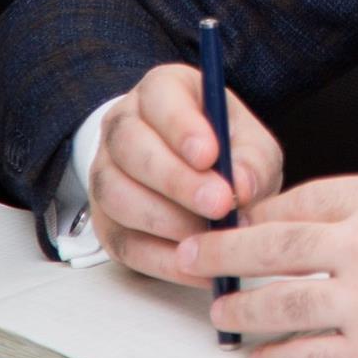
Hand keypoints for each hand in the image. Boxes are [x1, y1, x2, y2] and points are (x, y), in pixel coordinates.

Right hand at [89, 63, 283, 284]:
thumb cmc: (228, 151)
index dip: (181, 127)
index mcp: (161, 91)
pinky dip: (162, 260)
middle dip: (176, 179)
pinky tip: (198, 266)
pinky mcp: (106, 223)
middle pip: (131, 148)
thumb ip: (252, 160)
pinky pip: (123, 243)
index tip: (211, 155)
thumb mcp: (251, 143)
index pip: (158, 98)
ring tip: (210, 235)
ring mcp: (106, 174)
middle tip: (219, 203)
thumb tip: (242, 186)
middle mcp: (123, 127)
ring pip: (117, 195)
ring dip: (166, 220)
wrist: (205, 178)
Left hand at [176, 173, 357, 357]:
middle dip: (223, 252)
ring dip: (241, 309)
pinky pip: (307, 357)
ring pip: (278, 303)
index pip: (303, 198)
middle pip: (273, 245)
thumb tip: (356, 209)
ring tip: (221, 312)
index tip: (242, 220)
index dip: (263, 212)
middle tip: (193, 255)